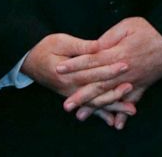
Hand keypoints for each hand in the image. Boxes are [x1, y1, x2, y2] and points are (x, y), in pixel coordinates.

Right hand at [20, 33, 136, 124]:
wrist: (29, 60)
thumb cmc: (45, 48)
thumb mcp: (61, 41)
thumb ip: (82, 47)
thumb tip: (99, 46)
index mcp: (67, 73)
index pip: (92, 72)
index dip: (109, 69)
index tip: (125, 65)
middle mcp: (69, 88)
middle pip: (96, 91)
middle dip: (115, 91)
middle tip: (132, 87)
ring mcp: (71, 94)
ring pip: (94, 103)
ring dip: (112, 106)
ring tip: (130, 109)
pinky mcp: (72, 96)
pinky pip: (88, 107)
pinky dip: (100, 114)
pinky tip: (112, 120)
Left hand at [57, 17, 161, 114]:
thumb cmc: (151, 29)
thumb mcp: (128, 26)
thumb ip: (109, 38)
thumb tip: (95, 48)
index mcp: (118, 54)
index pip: (91, 61)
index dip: (74, 65)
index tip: (59, 69)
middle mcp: (124, 71)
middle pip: (98, 84)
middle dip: (81, 95)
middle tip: (66, 106)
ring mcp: (134, 80)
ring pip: (111, 96)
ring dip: (96, 107)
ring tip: (81, 116)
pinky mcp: (144, 84)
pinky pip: (132, 101)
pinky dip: (124, 112)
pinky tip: (116, 123)